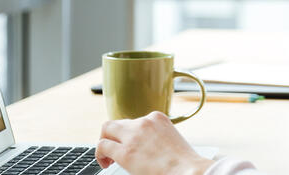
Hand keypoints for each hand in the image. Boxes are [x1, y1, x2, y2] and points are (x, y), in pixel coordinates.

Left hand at [96, 112, 214, 174]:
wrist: (188, 171)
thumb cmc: (184, 163)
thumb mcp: (171, 140)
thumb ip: (156, 137)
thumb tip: (145, 148)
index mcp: (158, 118)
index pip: (136, 121)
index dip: (130, 135)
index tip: (131, 145)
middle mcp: (144, 122)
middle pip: (119, 122)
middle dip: (115, 136)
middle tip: (115, 150)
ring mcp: (133, 135)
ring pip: (107, 129)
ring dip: (105, 141)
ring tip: (108, 157)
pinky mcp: (125, 152)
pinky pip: (102, 146)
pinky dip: (99, 154)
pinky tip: (105, 163)